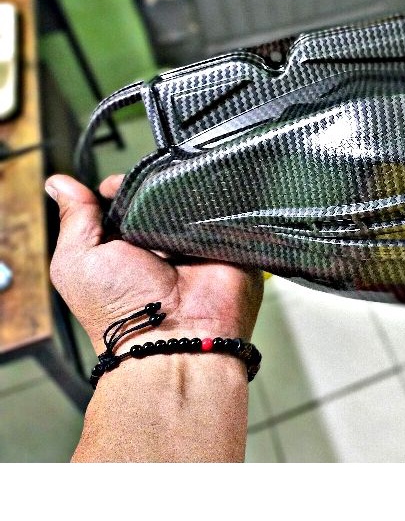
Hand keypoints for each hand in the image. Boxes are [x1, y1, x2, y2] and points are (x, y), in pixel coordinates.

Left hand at [45, 173, 263, 353]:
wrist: (175, 338)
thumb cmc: (119, 308)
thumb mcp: (78, 261)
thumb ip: (74, 219)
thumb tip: (58, 182)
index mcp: (125, 247)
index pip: (123, 202)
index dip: (118, 188)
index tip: (115, 186)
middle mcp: (161, 244)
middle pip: (159, 195)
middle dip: (152, 185)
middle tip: (149, 186)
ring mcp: (197, 242)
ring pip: (192, 197)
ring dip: (184, 190)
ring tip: (178, 192)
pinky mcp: (229, 241)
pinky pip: (225, 208)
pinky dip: (216, 199)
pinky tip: (204, 198)